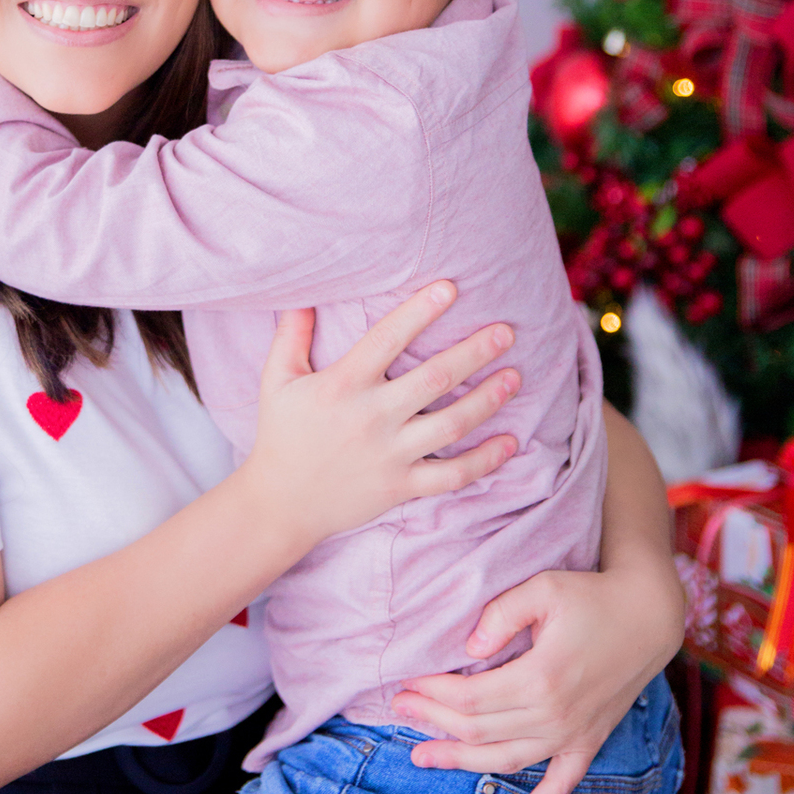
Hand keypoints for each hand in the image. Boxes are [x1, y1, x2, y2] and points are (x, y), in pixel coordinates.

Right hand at [244, 282, 519, 554]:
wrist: (280, 504)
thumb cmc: (281, 435)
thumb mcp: (277, 380)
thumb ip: (291, 336)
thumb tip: (304, 296)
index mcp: (343, 385)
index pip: (387, 338)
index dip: (420, 311)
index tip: (451, 288)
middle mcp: (372, 417)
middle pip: (434, 379)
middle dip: (474, 353)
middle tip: (506, 331)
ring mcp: (390, 455)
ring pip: (451, 425)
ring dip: (488, 400)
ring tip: (515, 377)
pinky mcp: (402, 487)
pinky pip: (452, 475)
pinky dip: (484, 461)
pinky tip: (511, 442)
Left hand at [392, 562, 682, 793]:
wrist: (647, 616)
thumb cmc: (590, 595)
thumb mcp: (543, 588)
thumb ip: (500, 615)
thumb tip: (468, 650)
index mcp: (541, 678)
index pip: (470, 698)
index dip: (433, 695)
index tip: (404, 684)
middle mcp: (555, 715)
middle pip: (479, 730)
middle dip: (433, 722)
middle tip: (398, 709)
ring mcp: (573, 735)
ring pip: (506, 760)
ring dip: (461, 762)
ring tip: (421, 757)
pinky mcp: (588, 742)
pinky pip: (561, 787)